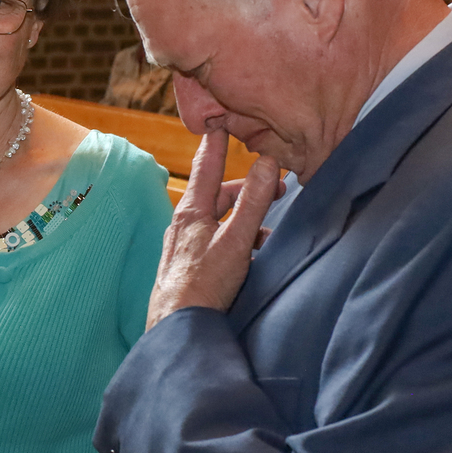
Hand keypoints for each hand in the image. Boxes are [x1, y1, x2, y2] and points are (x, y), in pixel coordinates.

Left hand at [146, 130, 283, 328]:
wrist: (176, 330)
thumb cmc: (204, 285)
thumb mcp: (236, 240)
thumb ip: (254, 202)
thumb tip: (267, 161)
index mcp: (191, 212)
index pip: (206, 167)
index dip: (216, 144)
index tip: (219, 122)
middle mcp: (183, 226)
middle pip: (218, 196)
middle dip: (246, 190)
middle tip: (275, 189)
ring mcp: (183, 247)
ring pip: (218, 222)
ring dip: (245, 222)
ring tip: (269, 234)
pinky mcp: (187, 267)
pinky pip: (215, 244)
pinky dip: (236, 243)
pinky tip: (251, 260)